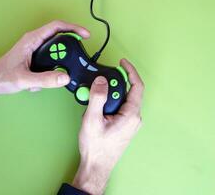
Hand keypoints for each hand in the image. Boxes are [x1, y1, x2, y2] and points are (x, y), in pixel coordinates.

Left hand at [0, 20, 89, 104]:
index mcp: (31, 40)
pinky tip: (41, 81)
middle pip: (59, 38)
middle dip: (67, 50)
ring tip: (50, 76)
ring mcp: (34, 49)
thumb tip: (65, 77)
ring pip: (54, 51)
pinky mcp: (34, 58)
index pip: (57, 27)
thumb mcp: (25, 80)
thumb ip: (45, 80)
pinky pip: (49, 60)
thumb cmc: (2, 77)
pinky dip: (51, 70)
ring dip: (58, 63)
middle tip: (73, 62)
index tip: (85, 35)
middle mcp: (34, 41)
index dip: (73, 28)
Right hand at [72, 59, 143, 194]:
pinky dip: (109, 103)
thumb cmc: (96, 147)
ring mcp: (130, 123)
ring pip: (122, 100)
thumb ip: (97, 97)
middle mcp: (134, 118)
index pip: (137, 86)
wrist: (97, 166)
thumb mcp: (92, 120)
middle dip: (113, 84)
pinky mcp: (124, 126)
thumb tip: (101, 81)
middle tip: (98, 85)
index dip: (130, 71)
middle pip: (128, 92)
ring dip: (109, 95)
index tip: (122, 62)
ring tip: (94, 100)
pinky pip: (120, 108)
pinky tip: (97, 109)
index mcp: (131, 115)